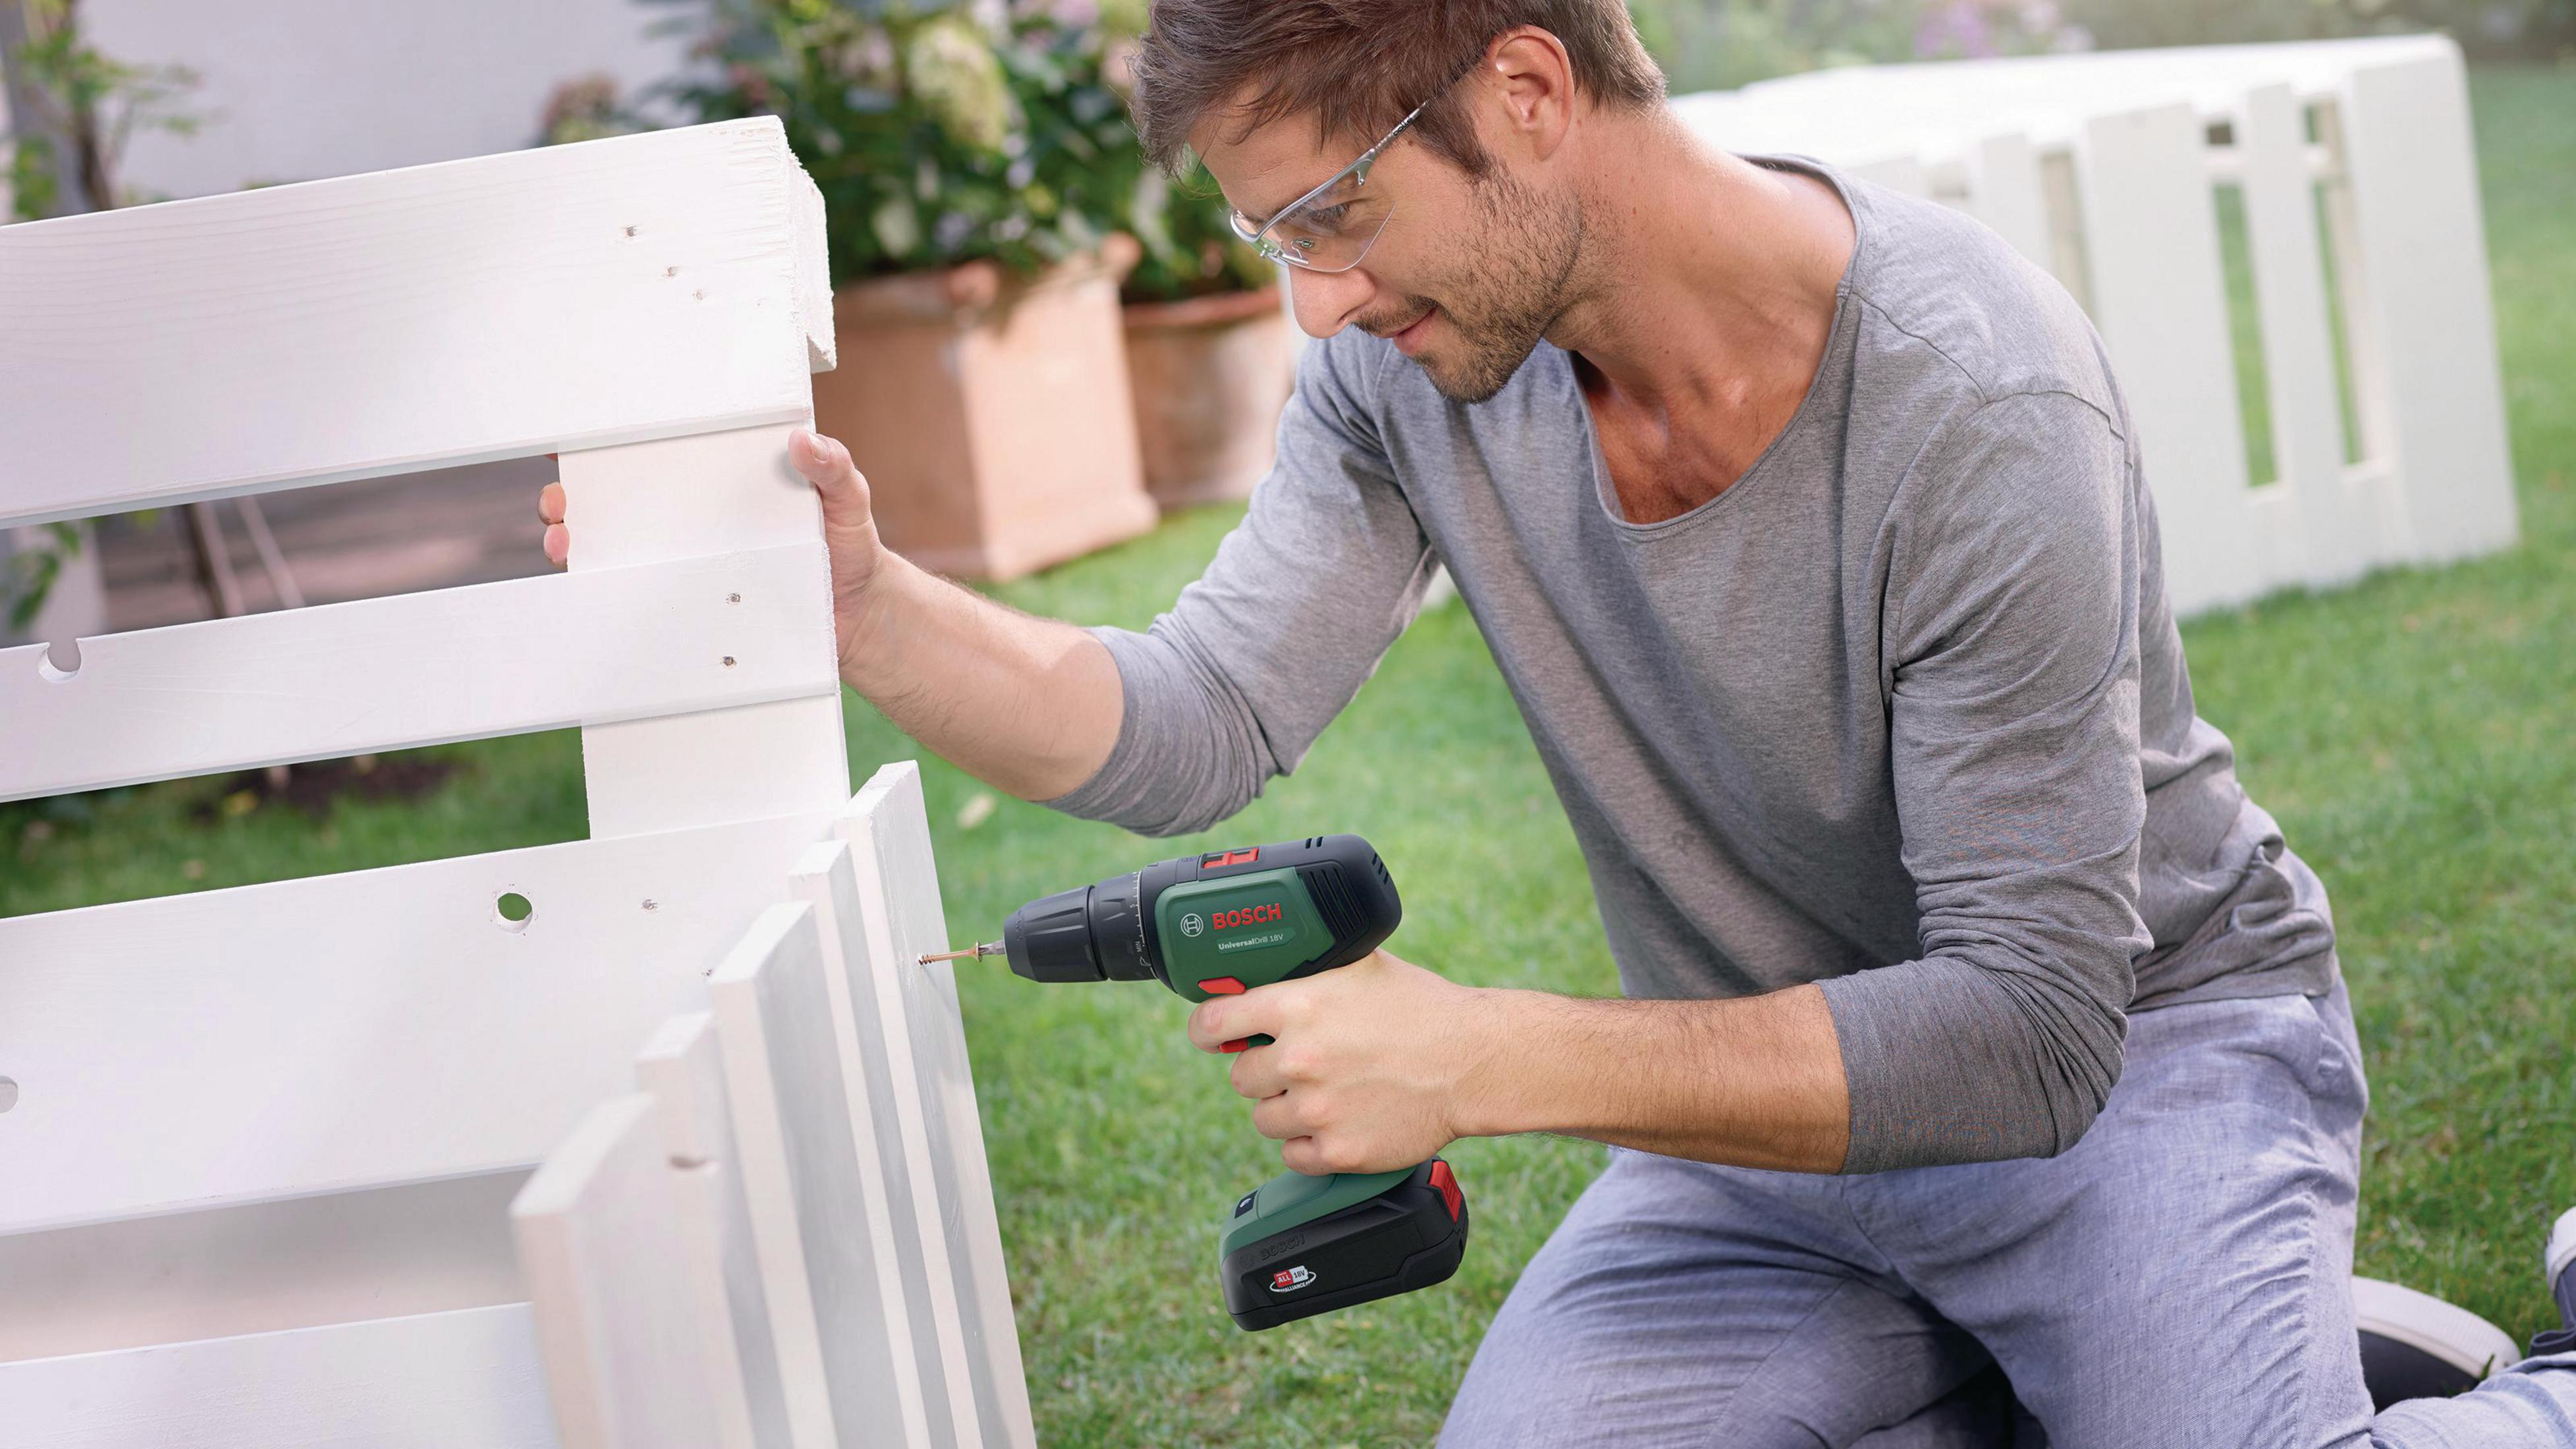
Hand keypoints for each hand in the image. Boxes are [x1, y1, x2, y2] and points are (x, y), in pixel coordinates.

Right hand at [536, 429, 887, 670]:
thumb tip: (804, 442)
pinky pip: (645, 599)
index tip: (577, 439)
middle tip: (563, 502)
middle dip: (576, 498)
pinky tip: (593, 592)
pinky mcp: (698, 605)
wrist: (861, 619)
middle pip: (619, 503)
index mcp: (723, 485)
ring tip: (569, 545)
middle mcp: (697, 522)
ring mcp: (692, 564)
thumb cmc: (850, 548)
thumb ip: (833, 469)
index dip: (612, 447)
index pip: (659, 457)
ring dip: (581, 546)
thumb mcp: (847, 500)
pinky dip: (611, 595)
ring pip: (618, 551)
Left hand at [1187, 949, 1493, 1176]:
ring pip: (1263, 1118)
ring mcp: (1317, 1110)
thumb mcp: (1359, 966)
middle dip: (1263, 1070)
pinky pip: (1292, 1154)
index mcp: (1297, 1007)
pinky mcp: (1337, 1151)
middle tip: (1298, 1064)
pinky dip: (1309, 1143)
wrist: (1472, 1062)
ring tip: (1325, 1092)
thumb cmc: (1421, 1010)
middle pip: (1239, 1076)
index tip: (1211, 1034)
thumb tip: (1261, 970)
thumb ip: (1306, 971)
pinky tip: (1337, 1121)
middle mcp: (1300, 1059)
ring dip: (1285, 1107)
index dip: (1208, 1029)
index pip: (1212, 1023)